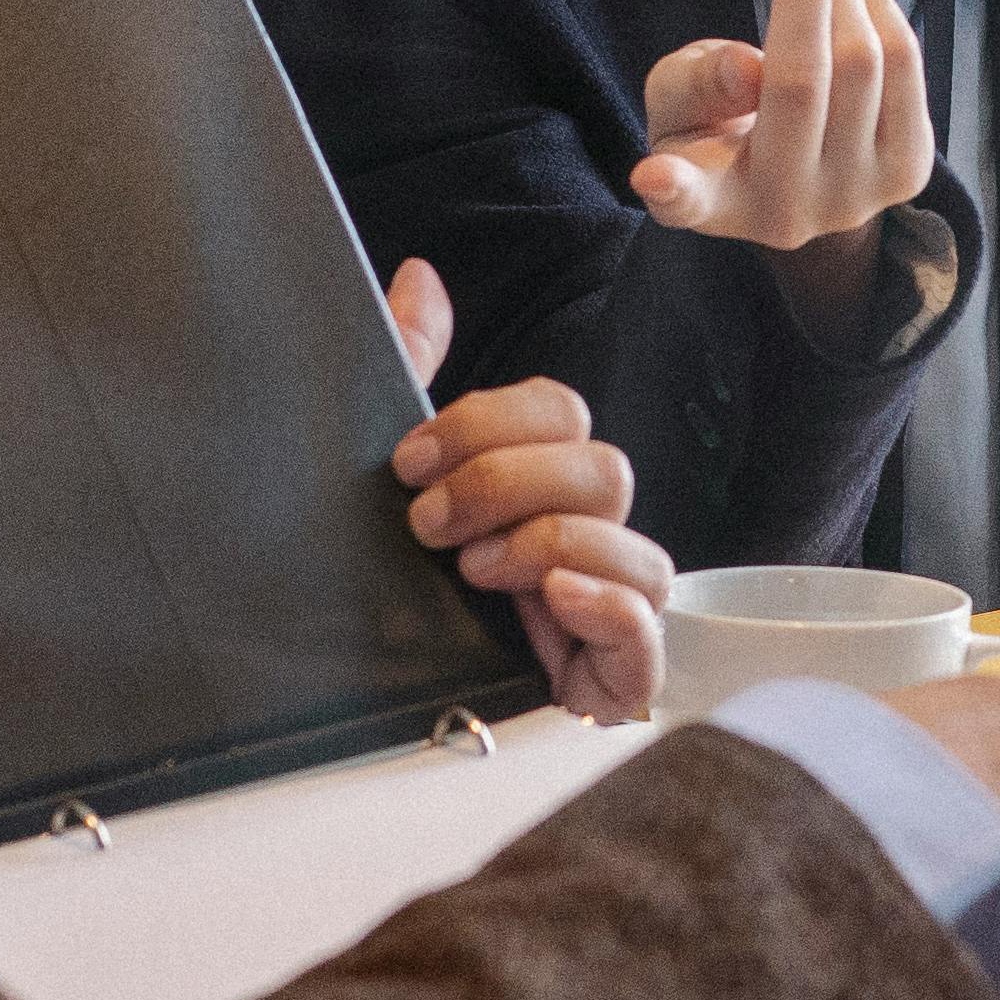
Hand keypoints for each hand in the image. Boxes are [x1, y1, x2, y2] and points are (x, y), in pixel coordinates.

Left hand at [383, 256, 667, 720]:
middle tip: (428, 525)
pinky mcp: (613, 685)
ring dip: (548, 544)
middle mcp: (581, 543)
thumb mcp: (382, 478)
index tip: (405, 461)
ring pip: (640, 548)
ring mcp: (604, 615)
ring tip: (475, 574)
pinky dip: (605, 606)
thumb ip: (406, 371)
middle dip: (507, 485)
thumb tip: (419, 277)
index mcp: (531, 487)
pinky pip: (652, 635)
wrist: (347, 722)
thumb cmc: (376, 596)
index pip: (561, 414)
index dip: (490, 423)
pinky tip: (548, 599)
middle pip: (605, 470)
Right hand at [629, 0, 934, 269]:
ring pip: (862, 62)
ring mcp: (856, 198)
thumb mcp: (678, 100)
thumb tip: (747, 69)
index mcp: (714, 200)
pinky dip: (880, 16)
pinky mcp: (910, 172)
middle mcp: (787, 212)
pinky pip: (906, 64)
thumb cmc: (718, 125)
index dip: (671, 187)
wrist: (796, 173)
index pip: (687, 201)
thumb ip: (695, 83)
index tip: (653, 174)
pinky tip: (855, 17)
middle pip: (800, 84)